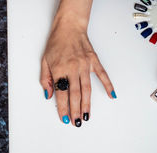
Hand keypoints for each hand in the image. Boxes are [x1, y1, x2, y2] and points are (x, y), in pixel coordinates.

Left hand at [40, 0, 114, 126]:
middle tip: (77, 122)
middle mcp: (73, 68)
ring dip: (87, 104)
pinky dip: (108, 86)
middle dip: (75, 110)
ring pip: (87, 89)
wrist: (70, 27)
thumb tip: (48, 95)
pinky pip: (103, 75)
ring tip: (87, 116)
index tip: (64, 118)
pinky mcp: (94, 61)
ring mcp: (85, 65)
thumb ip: (45, 79)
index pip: (61, 93)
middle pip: (75, 94)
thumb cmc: (56, 43)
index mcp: (59, 69)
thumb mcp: (44, 61)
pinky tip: (112, 96)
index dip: (62, 107)